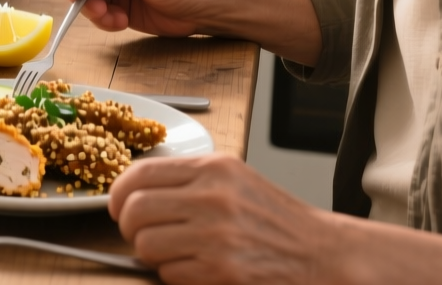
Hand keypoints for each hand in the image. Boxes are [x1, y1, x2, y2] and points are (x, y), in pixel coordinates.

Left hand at [110, 153, 340, 283]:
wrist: (324, 254)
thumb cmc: (275, 220)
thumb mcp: (234, 180)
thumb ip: (187, 180)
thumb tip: (133, 194)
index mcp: (214, 168)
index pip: (141, 173)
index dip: (118, 193)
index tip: (117, 207)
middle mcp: (213, 196)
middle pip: (135, 210)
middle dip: (130, 228)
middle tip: (142, 236)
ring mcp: (217, 235)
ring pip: (146, 245)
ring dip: (153, 256)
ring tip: (177, 254)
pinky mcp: (222, 270)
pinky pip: (169, 274)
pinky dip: (176, 276)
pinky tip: (198, 270)